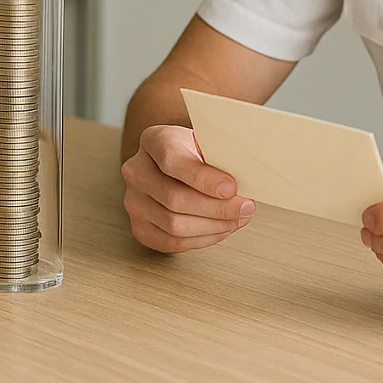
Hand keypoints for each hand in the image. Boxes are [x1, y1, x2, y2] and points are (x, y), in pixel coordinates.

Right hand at [120, 124, 255, 251]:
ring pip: (174, 224)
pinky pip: (173, 242)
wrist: (172, 164)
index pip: (172, 161)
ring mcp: (134, 201)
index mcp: (153, 140)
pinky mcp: (140, 227)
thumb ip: (220, 155)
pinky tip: (221, 228)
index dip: (204, 179)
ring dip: (213, 226)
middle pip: (174, 198)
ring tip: (237, 219)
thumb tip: (249, 175)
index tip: (232, 188)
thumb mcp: (207, 141)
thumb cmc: (194, 152)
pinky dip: (203, 239)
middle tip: (245, 207)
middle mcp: (136, 170)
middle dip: (216, 208)